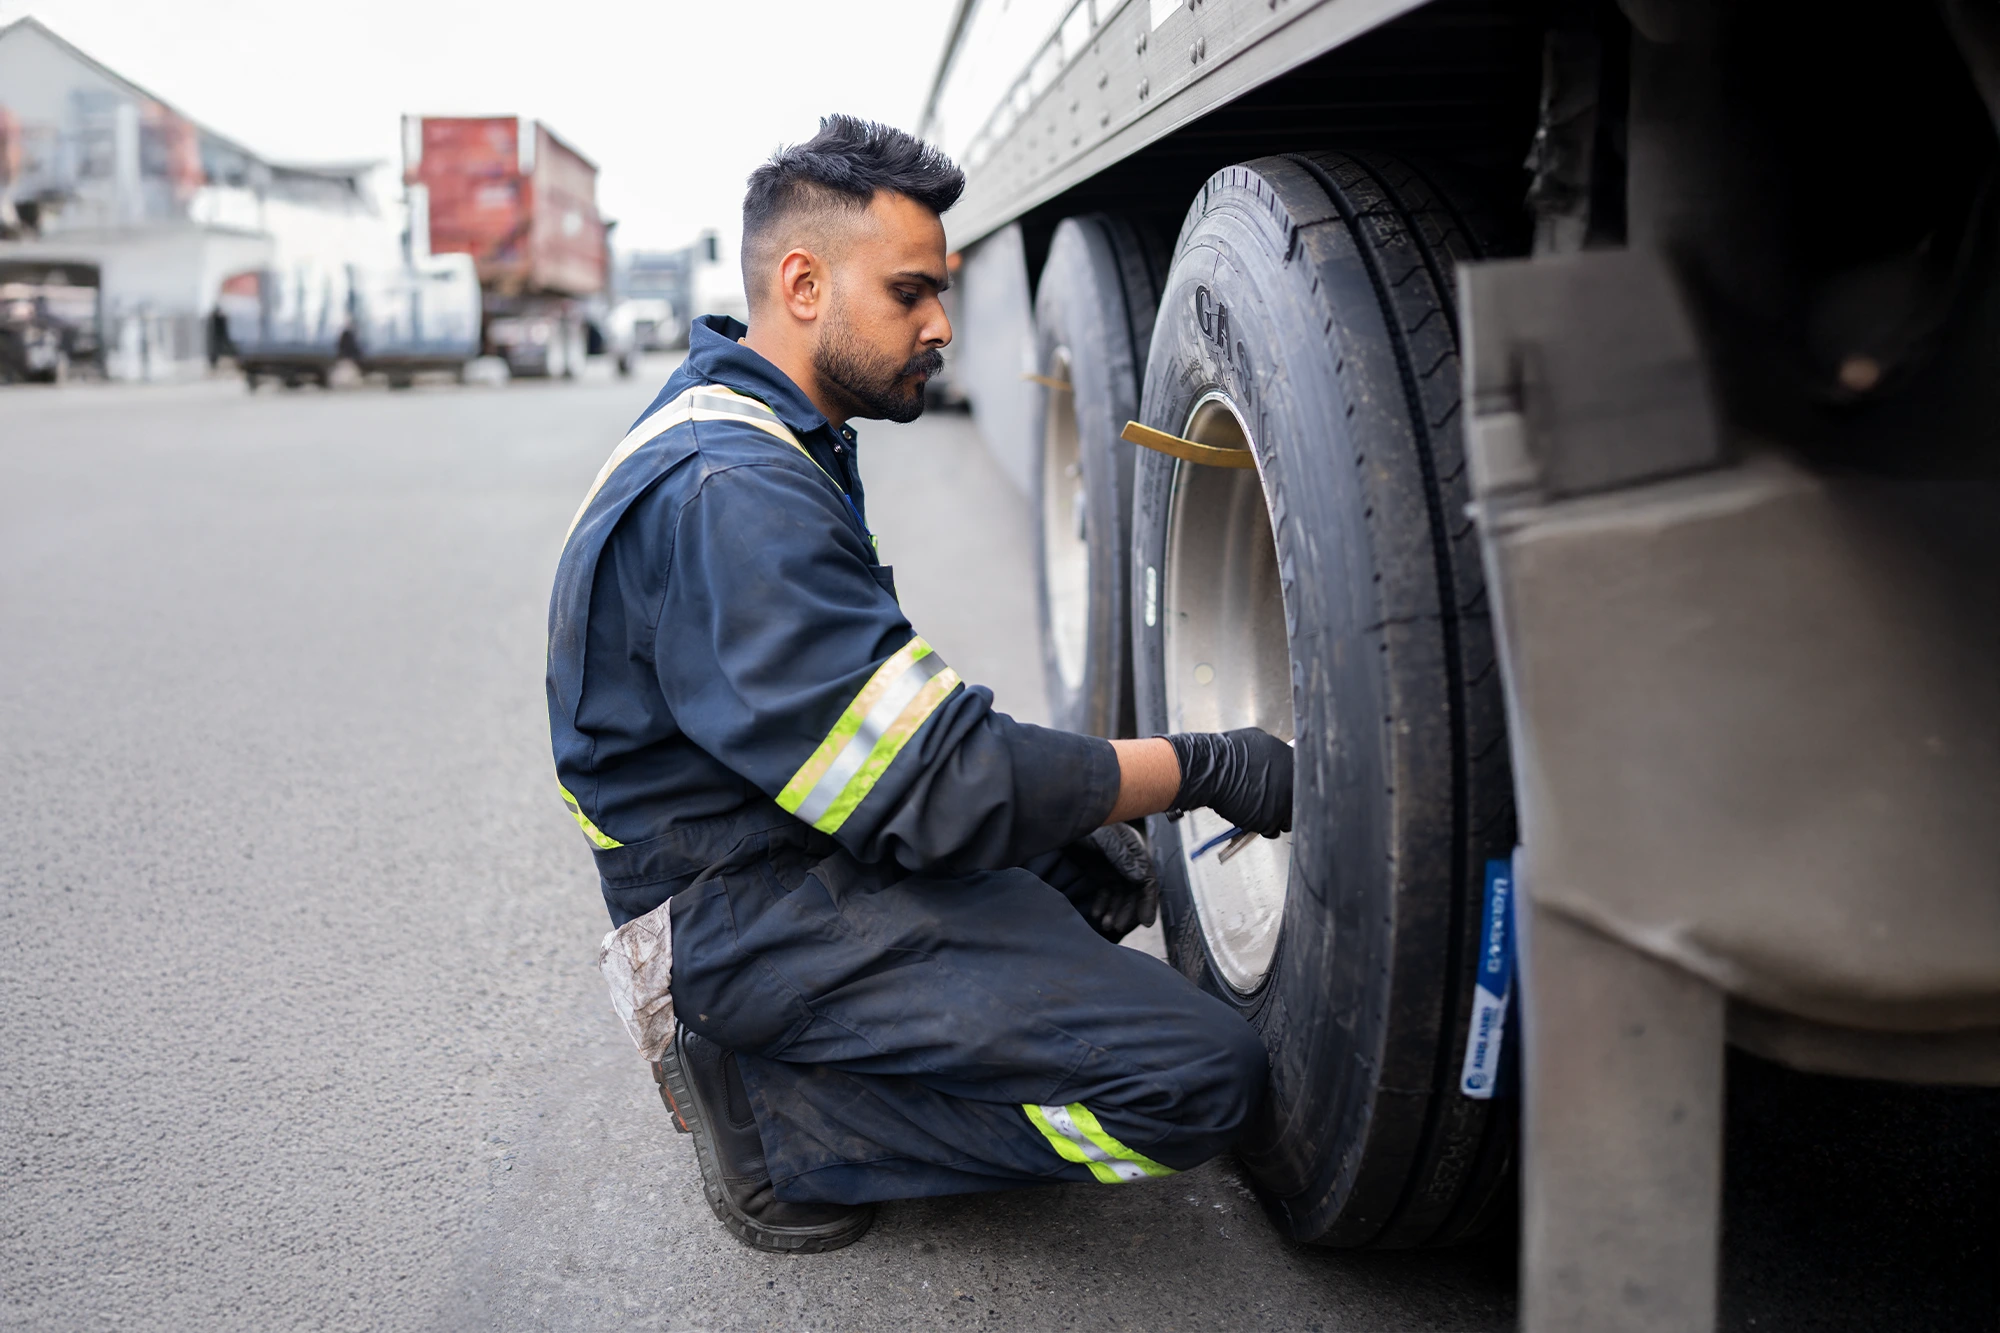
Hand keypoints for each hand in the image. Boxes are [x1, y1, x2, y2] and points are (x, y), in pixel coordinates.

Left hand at [1027, 824, 1158, 941]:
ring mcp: (1113, 867)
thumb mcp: (1102, 838)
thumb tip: (1141, 878)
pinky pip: (1106, 893)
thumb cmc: (1082, 822)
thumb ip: (1121, 856)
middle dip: (1127, 910)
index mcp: (1133, 849)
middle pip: (1134, 890)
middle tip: (1116, 926)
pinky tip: (1096, 914)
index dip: (1148, 901)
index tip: (1145, 922)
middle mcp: (1127, 859)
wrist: (1058, 821)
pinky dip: (1103, 904)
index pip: (1147, 879)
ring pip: (1120, 894)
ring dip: (1115, 910)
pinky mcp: (1100, 872)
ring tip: (1105, 925)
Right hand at [1165, 728, 1292, 836]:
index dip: (1291, 785)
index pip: (1302, 779)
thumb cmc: (1228, 754)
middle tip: (1272, 800)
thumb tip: (1276, 759)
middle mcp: (1292, 784)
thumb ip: (1275, 754)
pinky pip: (1272, 829)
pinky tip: (1253, 816)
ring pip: (1288, 818)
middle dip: (1286, 802)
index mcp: (1292, 762)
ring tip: (1260, 808)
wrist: (1211, 770)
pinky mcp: (1269, 821)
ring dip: (1276, 817)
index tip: (1284, 787)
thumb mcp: (1259, 741)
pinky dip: (1263, 826)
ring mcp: (1282, 803)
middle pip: (1297, 800)